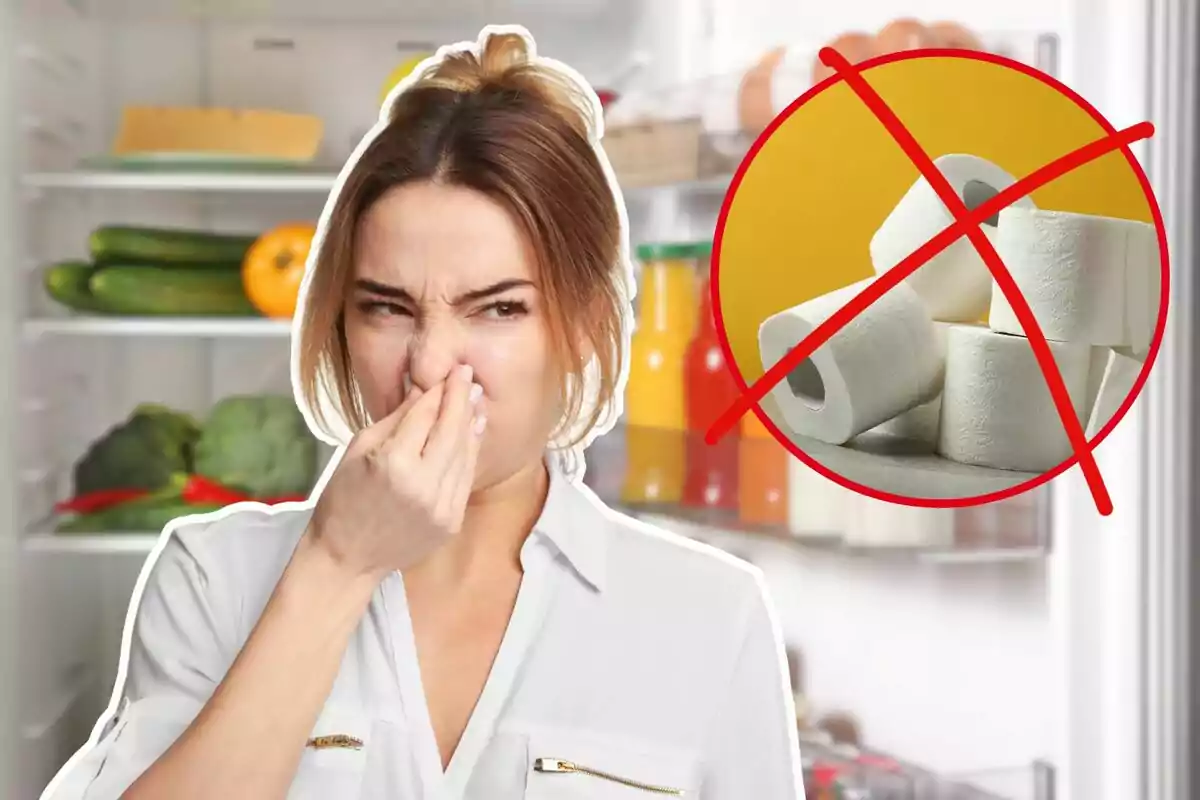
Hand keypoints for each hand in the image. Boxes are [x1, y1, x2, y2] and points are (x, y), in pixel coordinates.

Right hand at [307, 363, 485, 580]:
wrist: (346, 558)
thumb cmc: (343, 499)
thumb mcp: (358, 450)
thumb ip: (395, 419)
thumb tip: (422, 389)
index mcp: (393, 463)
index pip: (424, 415)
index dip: (439, 390)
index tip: (451, 370)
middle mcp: (423, 484)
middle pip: (451, 431)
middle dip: (460, 399)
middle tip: (467, 375)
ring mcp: (441, 507)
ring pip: (464, 454)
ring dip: (471, 423)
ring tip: (474, 399)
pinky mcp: (451, 522)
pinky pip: (465, 479)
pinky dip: (470, 453)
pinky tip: (473, 433)